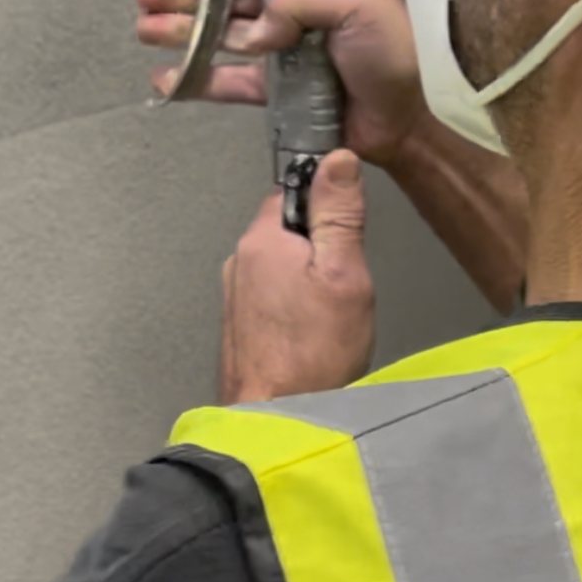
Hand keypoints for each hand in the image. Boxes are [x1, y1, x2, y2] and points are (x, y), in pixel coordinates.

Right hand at [136, 0, 425, 168]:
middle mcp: (299, 1)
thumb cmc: (395, 49)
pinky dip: (198, 79)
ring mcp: (286, 45)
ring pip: (222, 30)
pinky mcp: (279, 88)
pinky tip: (165, 77)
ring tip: (145, 27)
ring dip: (182, 26)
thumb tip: (257, 29)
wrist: (413, 121)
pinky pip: (231, 81)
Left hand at [220, 151, 374, 402]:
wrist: (275, 422)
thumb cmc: (312, 355)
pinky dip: (294, 307)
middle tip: (343, 285)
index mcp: (261, 239)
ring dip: (307, 280)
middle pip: (288, 229)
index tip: (346, 233)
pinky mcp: (239, 325)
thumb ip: (339, 214)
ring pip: (281, 265)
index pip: (293, 190)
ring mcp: (235, 295)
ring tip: (329, 316)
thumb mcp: (343, 273)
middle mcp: (239, 261)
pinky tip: (311, 335)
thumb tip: (338, 160)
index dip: (326, 205)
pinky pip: (273, 297)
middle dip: (320, 248)